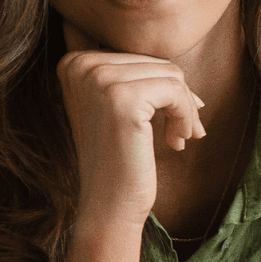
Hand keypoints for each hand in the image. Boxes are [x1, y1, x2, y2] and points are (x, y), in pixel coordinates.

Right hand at [55, 20, 204, 232]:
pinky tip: (176, 142)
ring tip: (178, 137)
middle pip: (157, 61)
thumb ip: (134, 76)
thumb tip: (177, 68)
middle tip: (180, 132)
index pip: (139, 56)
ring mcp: (99, 79)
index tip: (169, 118)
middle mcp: (80, 65)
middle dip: (178, 99)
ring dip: (185, 109)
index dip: (162, 86)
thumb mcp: (116, 108)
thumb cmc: (118, 159)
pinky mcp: (122, 98)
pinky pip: (176, 90)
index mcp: (74, 62)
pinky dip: (186, 116)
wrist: (107, 205)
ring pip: (171, 75)